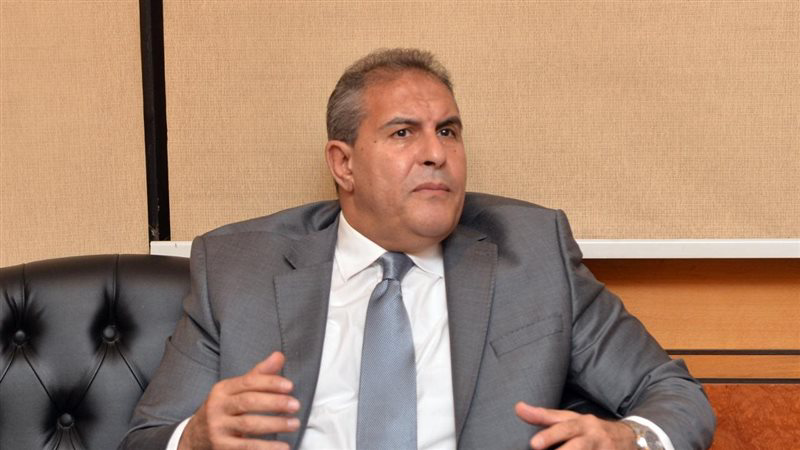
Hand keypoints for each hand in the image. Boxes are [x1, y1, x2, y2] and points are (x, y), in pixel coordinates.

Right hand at [179, 352, 299, 449]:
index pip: (248, 382)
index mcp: (223, 389)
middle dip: (274, 402)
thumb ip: (259, 374)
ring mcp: (218, 428)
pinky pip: (246, 447)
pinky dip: (266, 447)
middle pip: (248, 402)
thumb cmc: (225, 408)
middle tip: (296, 405)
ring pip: (248, 424)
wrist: (196, 435)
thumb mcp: (236, 390)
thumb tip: (279, 355)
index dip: (270, 382)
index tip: (290, 386)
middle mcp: (217, 407)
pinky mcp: (221, 447)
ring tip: (294, 424)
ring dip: (274, 424)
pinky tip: (284, 447)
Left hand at [515, 402, 635, 449]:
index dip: (549, 436)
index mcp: (581, 423)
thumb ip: (544, 416)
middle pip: (577, 446)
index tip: (533, 444)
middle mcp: (593, 437)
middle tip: (538, 448)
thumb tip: (517, 407)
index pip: (563, 427)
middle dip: (560, 448)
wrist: (630, 439)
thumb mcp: (570, 420)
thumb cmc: (590, 430)